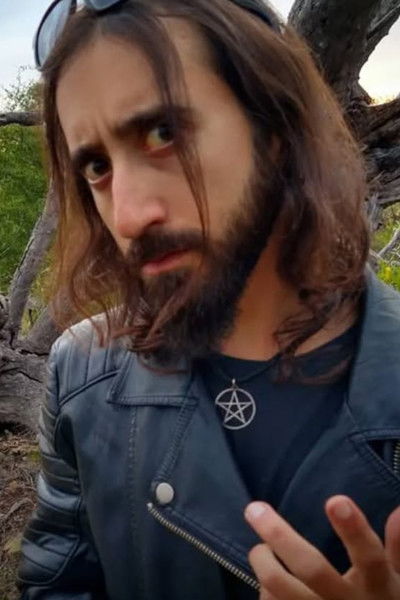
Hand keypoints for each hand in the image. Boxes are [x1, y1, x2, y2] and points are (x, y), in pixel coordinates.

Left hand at [244, 496, 399, 598]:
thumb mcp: (398, 580)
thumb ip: (398, 548)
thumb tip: (399, 511)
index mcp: (378, 589)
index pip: (370, 559)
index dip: (354, 531)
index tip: (335, 500)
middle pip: (312, 569)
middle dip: (281, 536)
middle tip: (254, 508)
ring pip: (281, 588)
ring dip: (263, 561)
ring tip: (259, 549)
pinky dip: (265, 591)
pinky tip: (268, 582)